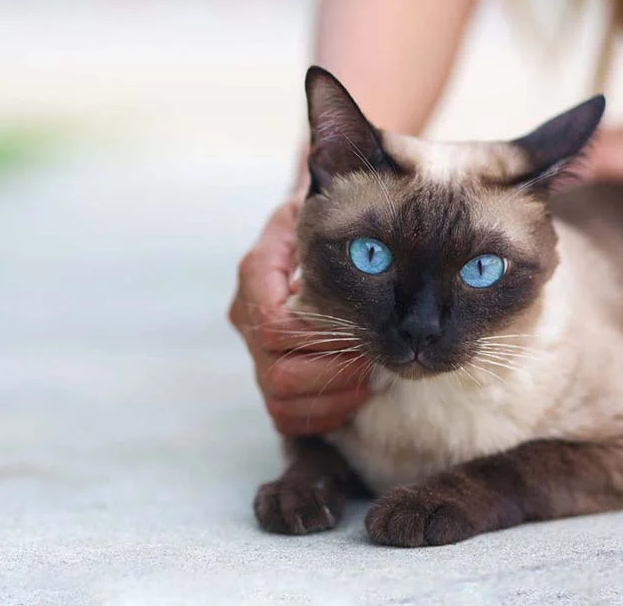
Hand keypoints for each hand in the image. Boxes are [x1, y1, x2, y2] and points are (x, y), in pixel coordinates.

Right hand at [229, 201, 371, 435]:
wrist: (312, 227)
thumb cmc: (329, 215)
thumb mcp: (328, 205)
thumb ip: (335, 224)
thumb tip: (368, 242)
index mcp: (257, 272)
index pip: (275, 326)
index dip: (320, 341)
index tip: (364, 337)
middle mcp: (246, 313)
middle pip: (276, 372)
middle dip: (334, 376)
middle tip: (376, 366)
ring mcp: (252, 347)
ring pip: (278, 400)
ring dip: (331, 400)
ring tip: (370, 383)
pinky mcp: (267, 371)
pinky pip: (284, 414)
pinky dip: (321, 416)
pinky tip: (354, 398)